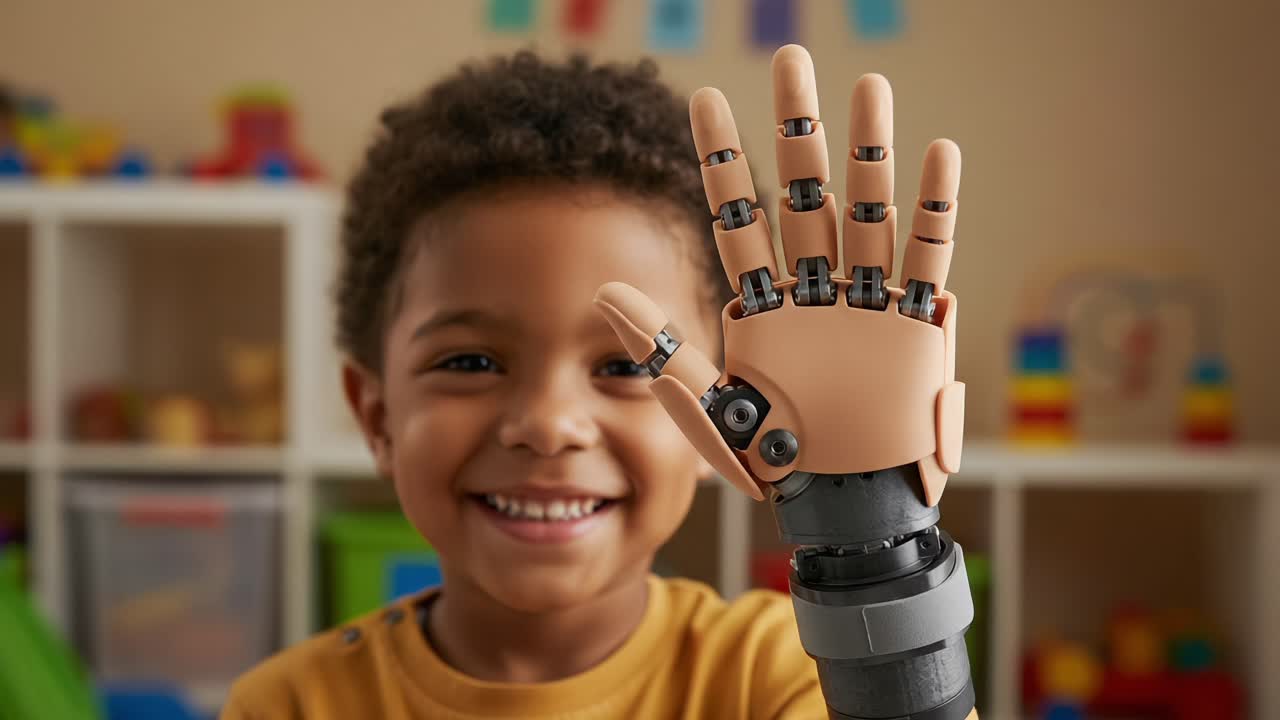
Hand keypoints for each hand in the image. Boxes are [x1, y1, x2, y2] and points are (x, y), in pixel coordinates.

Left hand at [594, 44, 962, 506]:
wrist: (844, 505)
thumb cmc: (780, 462)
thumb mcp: (713, 408)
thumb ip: (663, 352)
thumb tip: (603, 295)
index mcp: (763, 305)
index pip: (737, 218)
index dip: (721, 161)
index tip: (702, 101)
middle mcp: (815, 292)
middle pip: (804, 195)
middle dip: (796, 130)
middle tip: (789, 60)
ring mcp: (866, 304)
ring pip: (867, 211)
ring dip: (869, 152)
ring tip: (867, 86)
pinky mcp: (913, 328)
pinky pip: (926, 259)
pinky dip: (933, 212)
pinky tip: (937, 155)